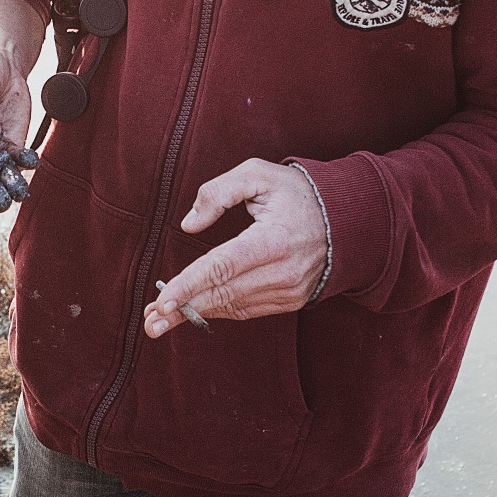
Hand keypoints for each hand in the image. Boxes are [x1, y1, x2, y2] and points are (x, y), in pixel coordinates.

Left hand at [143, 160, 326, 336]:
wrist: (347, 220)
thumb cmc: (295, 193)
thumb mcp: (258, 174)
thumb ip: (219, 191)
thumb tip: (189, 224)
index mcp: (274, 240)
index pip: (222, 267)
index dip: (189, 285)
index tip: (162, 301)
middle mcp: (283, 272)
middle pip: (222, 294)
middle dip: (182, 310)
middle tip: (149, 322)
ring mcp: (289, 291)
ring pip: (231, 306)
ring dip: (193, 314)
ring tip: (159, 321)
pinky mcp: (291, 301)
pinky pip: (246, 309)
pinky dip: (217, 310)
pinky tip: (192, 309)